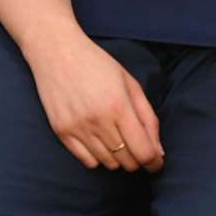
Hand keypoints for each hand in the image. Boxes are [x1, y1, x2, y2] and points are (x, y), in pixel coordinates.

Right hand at [28, 33, 162, 172]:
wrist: (56, 51)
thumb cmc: (97, 64)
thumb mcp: (129, 84)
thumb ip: (147, 117)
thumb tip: (158, 152)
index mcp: (118, 106)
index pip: (144, 152)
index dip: (154, 162)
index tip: (156, 162)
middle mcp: (98, 121)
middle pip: (127, 162)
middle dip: (137, 158)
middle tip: (135, 145)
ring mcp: (77, 128)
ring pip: (108, 164)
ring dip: (118, 157)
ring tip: (116, 138)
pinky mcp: (61, 132)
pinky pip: (88, 162)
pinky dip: (98, 157)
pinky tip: (98, 141)